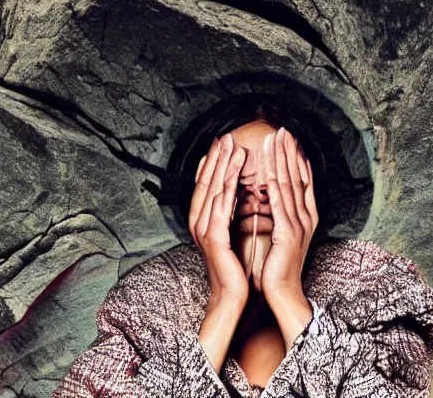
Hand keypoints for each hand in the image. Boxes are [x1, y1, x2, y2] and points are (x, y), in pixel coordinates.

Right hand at [189, 133, 248, 303]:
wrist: (231, 296)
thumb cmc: (233, 266)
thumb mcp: (229, 234)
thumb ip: (227, 213)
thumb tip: (233, 190)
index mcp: (201, 220)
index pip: (205, 184)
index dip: (212, 162)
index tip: (220, 143)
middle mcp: (198, 221)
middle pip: (206, 182)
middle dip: (215, 157)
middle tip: (224, 136)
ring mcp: (203, 229)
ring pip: (212, 189)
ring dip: (221, 165)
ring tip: (231, 145)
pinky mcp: (214, 238)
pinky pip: (221, 206)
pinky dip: (228, 186)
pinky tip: (234, 172)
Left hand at [260, 127, 318, 299]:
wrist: (282, 291)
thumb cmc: (279, 262)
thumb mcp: (283, 231)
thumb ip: (281, 211)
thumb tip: (273, 190)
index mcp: (305, 215)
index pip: (303, 179)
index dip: (297, 157)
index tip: (290, 139)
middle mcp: (306, 216)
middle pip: (298, 177)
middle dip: (290, 152)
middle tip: (283, 130)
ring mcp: (299, 224)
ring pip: (290, 185)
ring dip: (282, 161)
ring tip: (276, 140)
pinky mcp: (288, 235)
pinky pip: (280, 205)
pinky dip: (275, 186)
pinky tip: (269, 172)